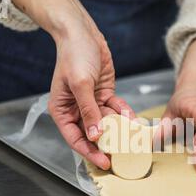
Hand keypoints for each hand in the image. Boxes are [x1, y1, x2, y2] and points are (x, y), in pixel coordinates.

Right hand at [9, 0, 134, 169]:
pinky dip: (124, 113)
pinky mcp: (103, 95)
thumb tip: (94, 135)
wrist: (83, 33)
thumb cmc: (74, 55)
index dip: (89, 152)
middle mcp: (76, 110)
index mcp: (63, 111)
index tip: (105, 162)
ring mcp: (91, 104)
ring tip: (132, 138)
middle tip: (123, 154)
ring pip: (107, 123)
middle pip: (92, 135)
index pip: (75, 139)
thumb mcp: (81, 84)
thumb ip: (88, 111)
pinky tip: (132, 119)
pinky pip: (116, 110)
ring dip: (119, 129)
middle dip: (107, 144)